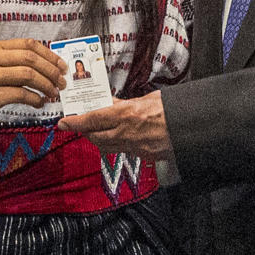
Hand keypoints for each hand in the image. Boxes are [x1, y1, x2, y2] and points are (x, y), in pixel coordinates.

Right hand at [0, 39, 65, 127]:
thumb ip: (13, 61)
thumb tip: (48, 65)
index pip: (29, 45)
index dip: (50, 55)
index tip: (62, 66)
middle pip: (30, 59)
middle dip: (51, 71)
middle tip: (62, 82)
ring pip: (27, 76)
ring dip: (46, 85)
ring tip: (53, 93)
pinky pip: (19, 95)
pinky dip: (35, 99)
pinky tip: (39, 103)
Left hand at [58, 93, 172, 161]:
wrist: (191, 127)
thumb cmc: (172, 109)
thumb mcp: (147, 99)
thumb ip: (126, 103)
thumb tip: (111, 103)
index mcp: (126, 114)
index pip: (92, 120)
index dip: (74, 122)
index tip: (62, 122)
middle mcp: (126, 133)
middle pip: (94, 136)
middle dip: (84, 131)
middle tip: (78, 124)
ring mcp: (135, 147)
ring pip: (106, 146)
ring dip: (97, 139)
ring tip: (95, 130)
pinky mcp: (144, 155)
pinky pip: (122, 151)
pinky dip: (115, 144)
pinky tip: (118, 137)